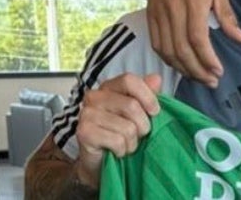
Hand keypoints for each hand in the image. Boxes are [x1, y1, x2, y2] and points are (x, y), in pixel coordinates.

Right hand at [74, 73, 162, 187]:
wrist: (103, 162)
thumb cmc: (122, 133)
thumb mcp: (141, 112)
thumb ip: (149, 94)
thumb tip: (156, 78)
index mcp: (109, 87)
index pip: (129, 80)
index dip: (147, 96)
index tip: (155, 111)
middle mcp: (95, 96)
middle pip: (131, 106)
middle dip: (143, 126)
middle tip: (138, 134)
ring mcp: (86, 114)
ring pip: (127, 127)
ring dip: (132, 141)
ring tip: (126, 143)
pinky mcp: (84, 132)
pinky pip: (117, 140)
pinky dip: (122, 149)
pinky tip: (117, 150)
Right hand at [146, 0, 240, 86]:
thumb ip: (228, 16)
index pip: (197, 37)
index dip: (207, 58)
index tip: (219, 71)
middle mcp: (173, 7)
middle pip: (181, 48)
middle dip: (197, 70)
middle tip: (211, 81)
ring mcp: (159, 12)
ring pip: (167, 50)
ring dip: (183, 68)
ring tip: (199, 78)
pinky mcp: (150, 14)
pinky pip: (157, 43)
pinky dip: (168, 59)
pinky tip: (181, 66)